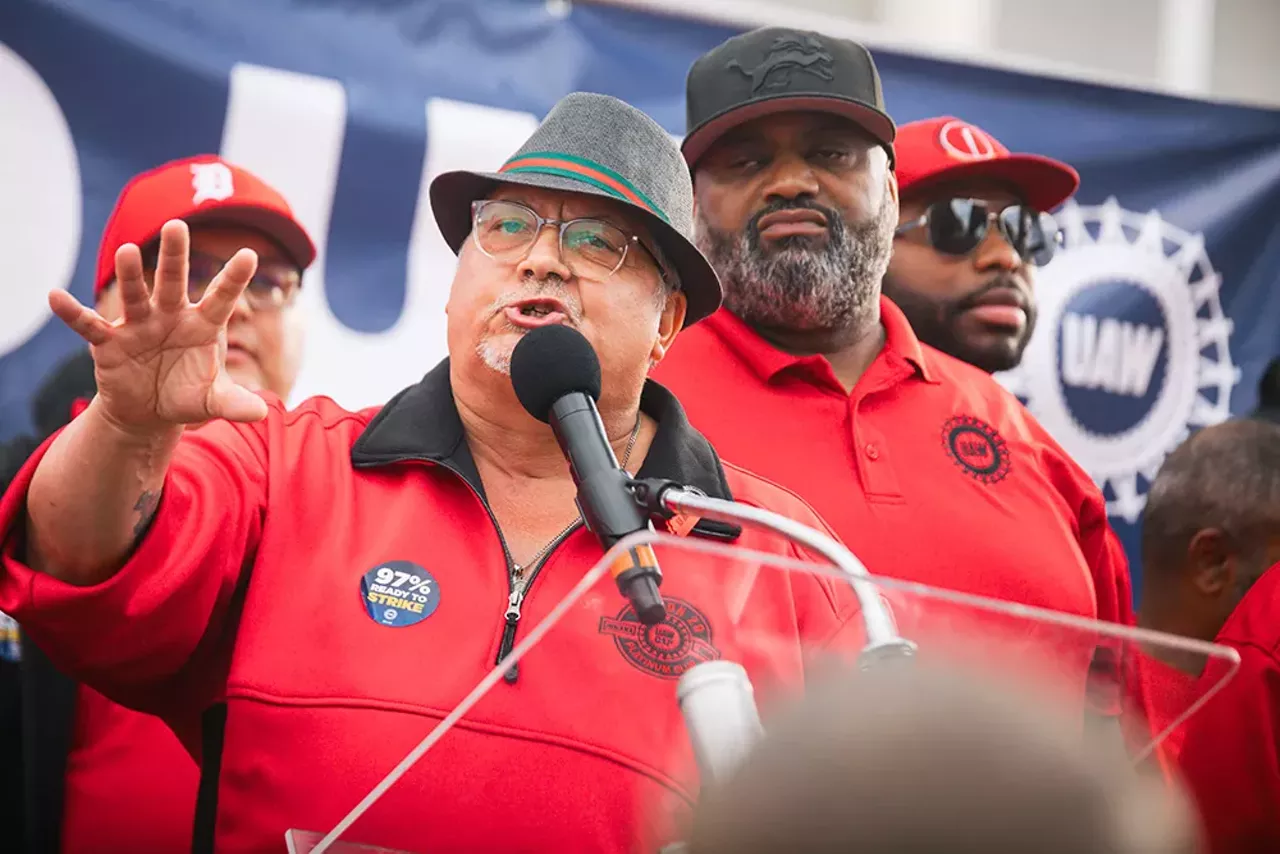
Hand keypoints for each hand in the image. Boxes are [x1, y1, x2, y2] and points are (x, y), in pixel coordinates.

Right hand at [49, 219, 268, 434]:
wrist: (149, 411)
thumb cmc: (186, 395)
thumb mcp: (211, 401)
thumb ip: (234, 402)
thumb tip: (259, 414)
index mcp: (202, 325)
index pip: (221, 298)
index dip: (234, 279)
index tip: (250, 254)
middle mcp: (170, 316)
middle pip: (173, 282)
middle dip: (175, 255)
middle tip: (176, 225)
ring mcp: (138, 325)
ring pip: (135, 295)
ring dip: (130, 275)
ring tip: (128, 251)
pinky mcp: (109, 342)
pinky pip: (88, 325)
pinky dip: (72, 312)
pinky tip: (55, 296)